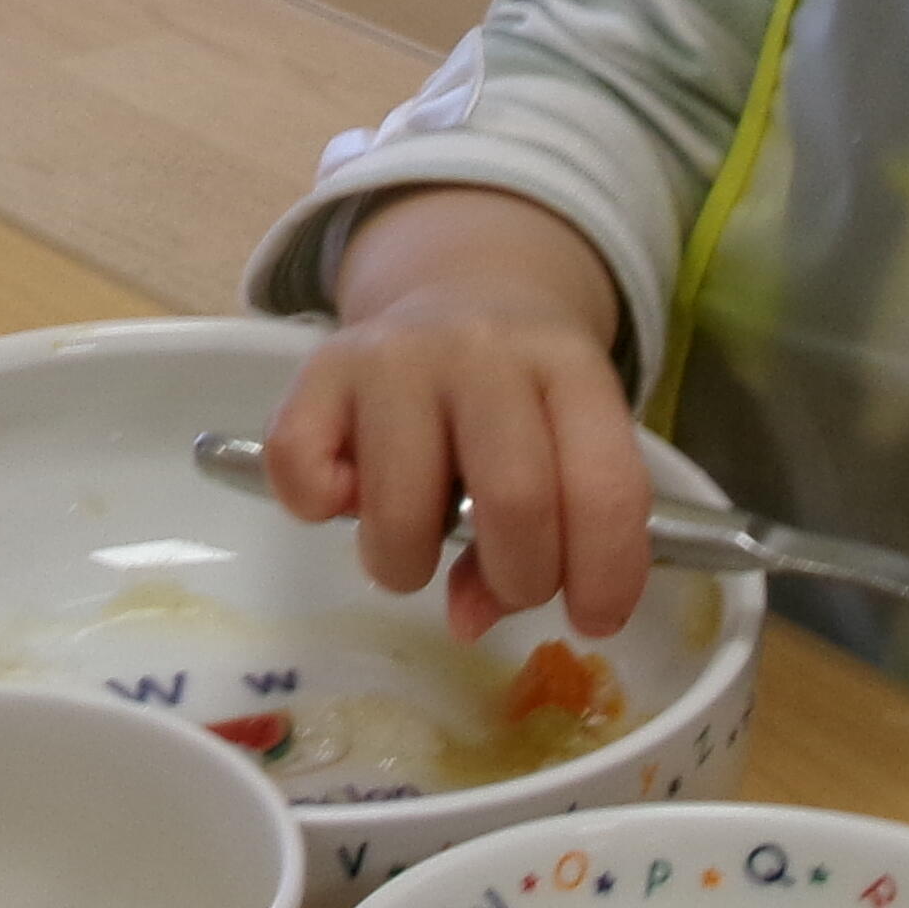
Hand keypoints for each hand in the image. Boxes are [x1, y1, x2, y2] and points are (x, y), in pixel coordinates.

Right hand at [267, 191, 651, 639]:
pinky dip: (318, 509)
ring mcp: (395, 355)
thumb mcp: (562, 445)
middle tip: (505, 584)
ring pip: (401, 509)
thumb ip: (547, 538)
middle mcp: (484, 351)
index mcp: (570, 368)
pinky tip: (349, 495)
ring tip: (413, 549)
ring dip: (407, 566)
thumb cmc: (520, 398)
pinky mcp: (318, 367)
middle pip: (515, 501)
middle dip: (518, 580)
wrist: (459, 287)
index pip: (606, 487)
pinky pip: (303, 471)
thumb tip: (468, 620)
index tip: (590, 621)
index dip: (604, 576)